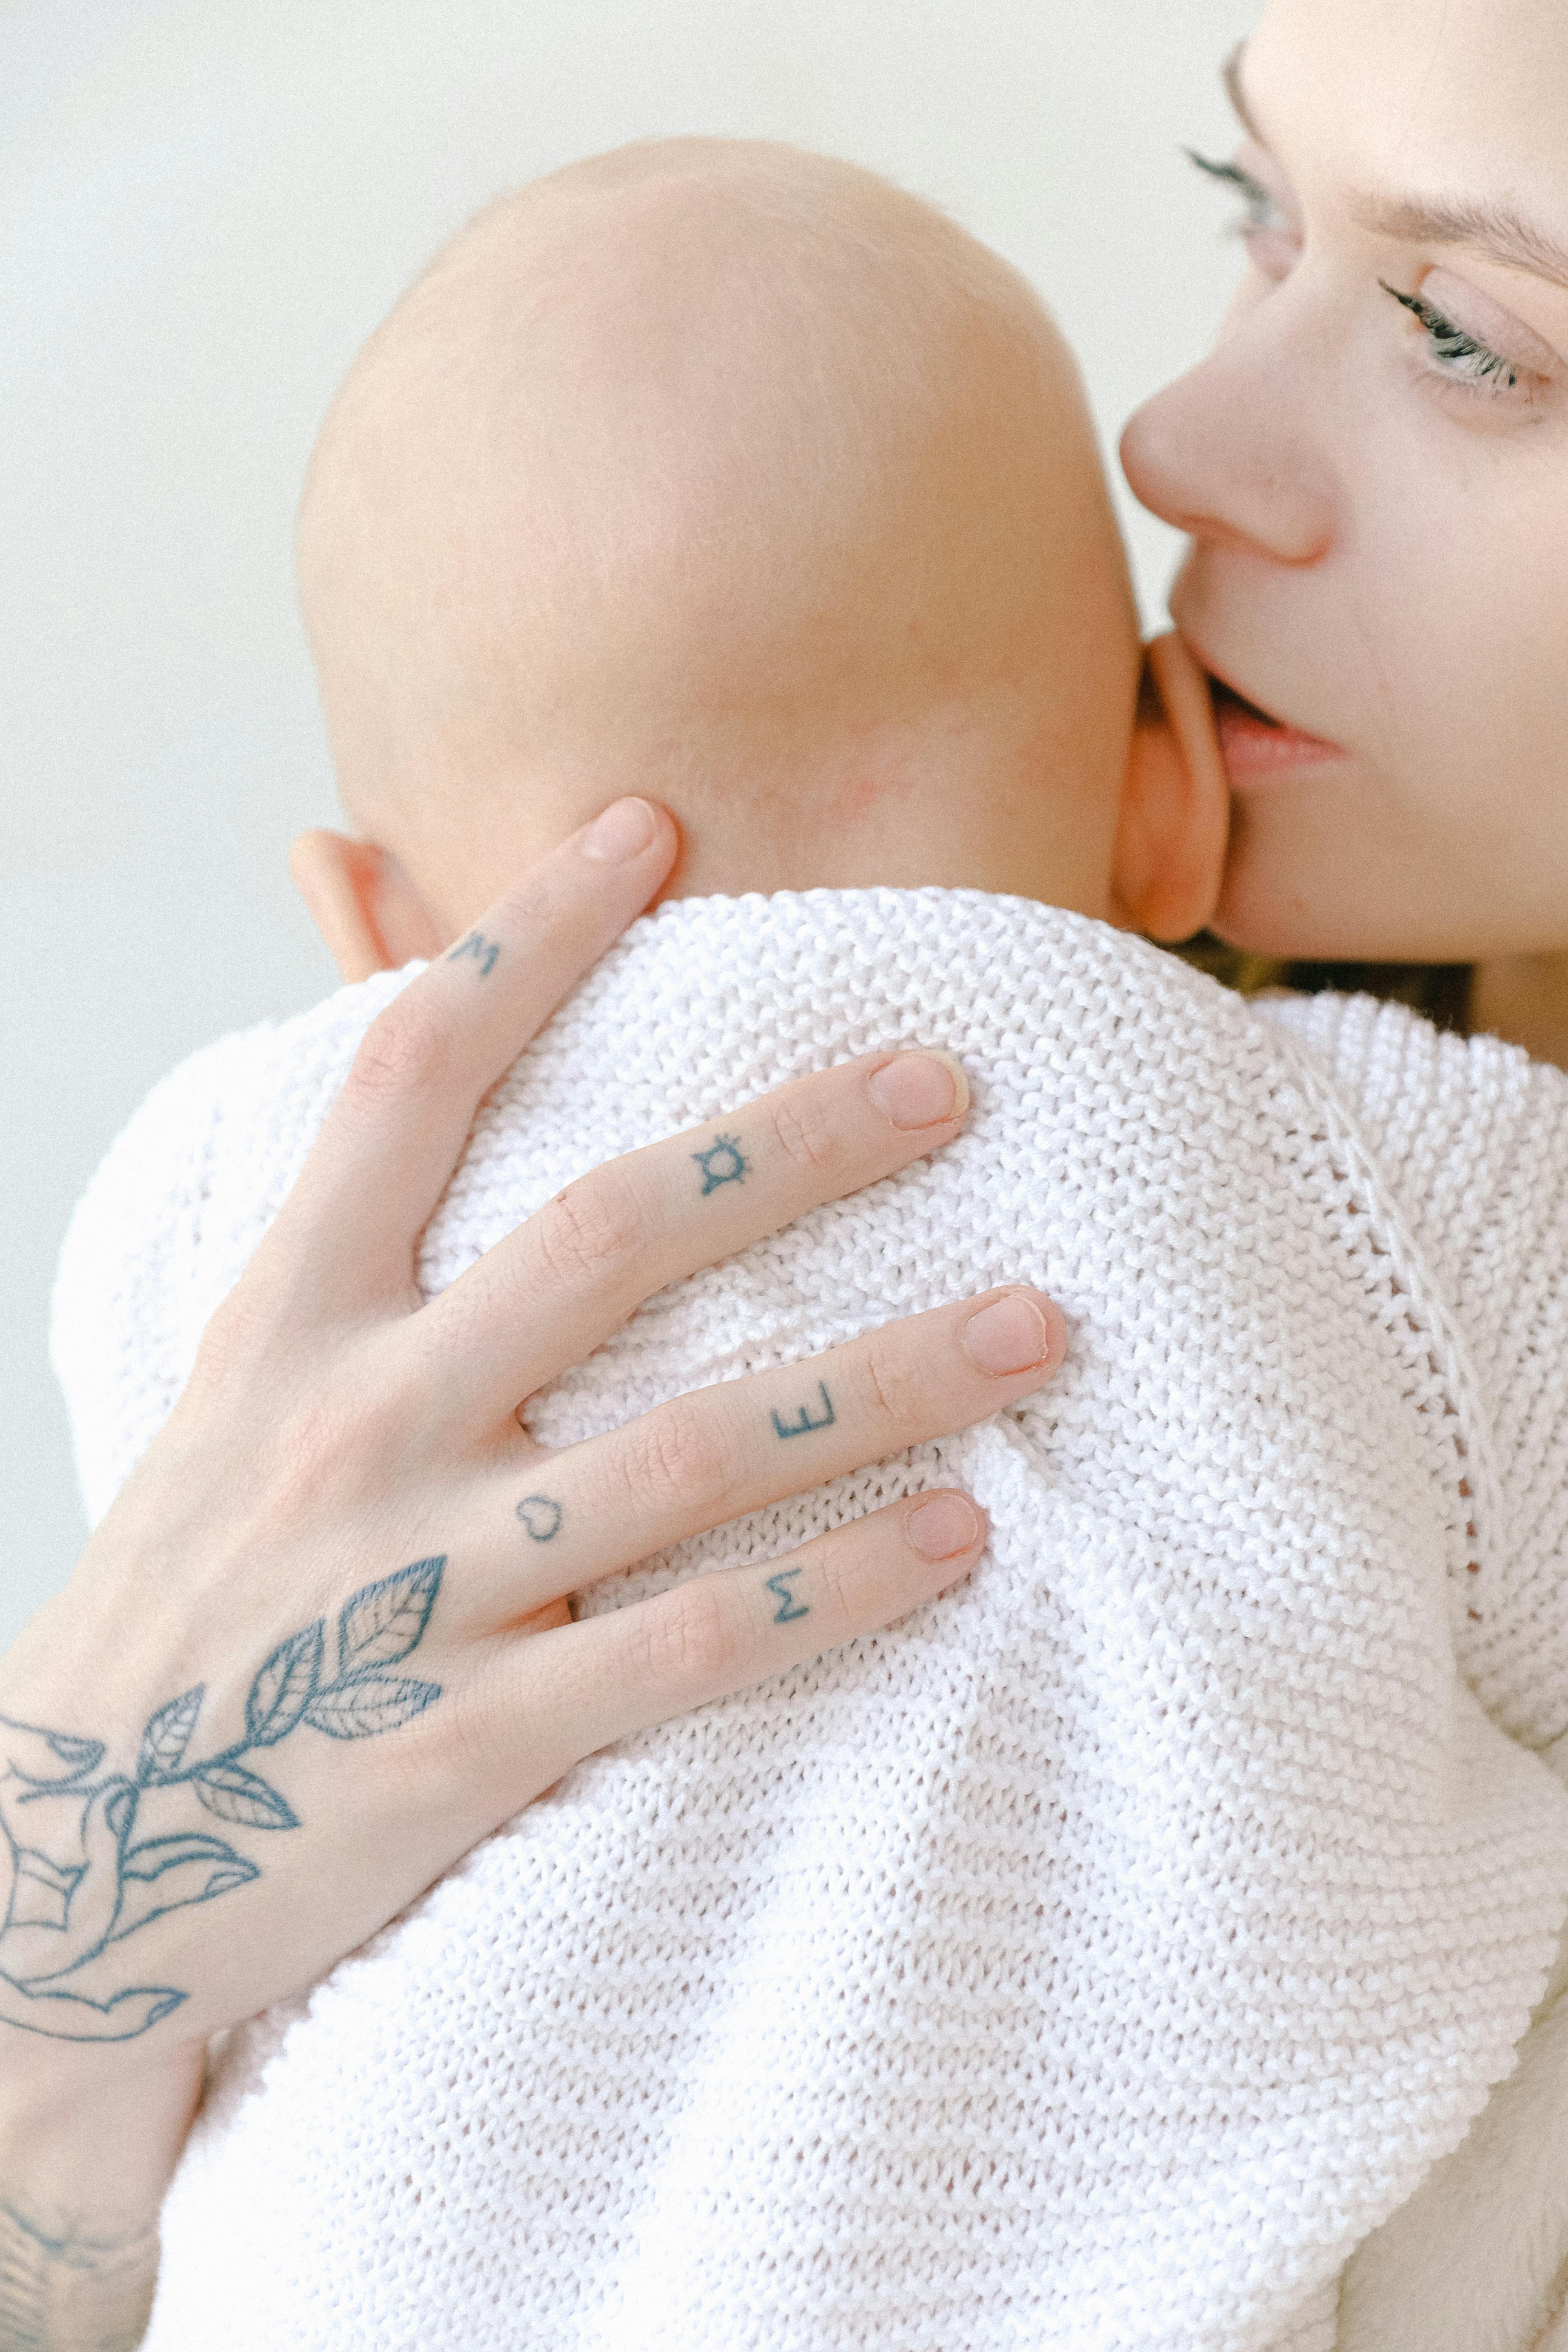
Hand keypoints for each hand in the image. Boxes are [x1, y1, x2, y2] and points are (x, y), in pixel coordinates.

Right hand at [0, 800, 1063, 2328]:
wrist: (76, 1858)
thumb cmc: (194, 1588)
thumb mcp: (234, 1383)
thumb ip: (337, 1226)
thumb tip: (391, 1019)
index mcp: (289, 1320)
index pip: (408, 1078)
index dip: (523, 940)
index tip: (649, 828)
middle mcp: (358, 1425)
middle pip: (608, 1239)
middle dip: (789, 1150)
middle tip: (949, 1082)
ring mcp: (419, 1585)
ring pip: (693, 1452)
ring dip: (883, 1379)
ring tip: (1034, 1326)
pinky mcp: (470, 1741)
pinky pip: (693, 1646)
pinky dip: (835, 1586)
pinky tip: (958, 1539)